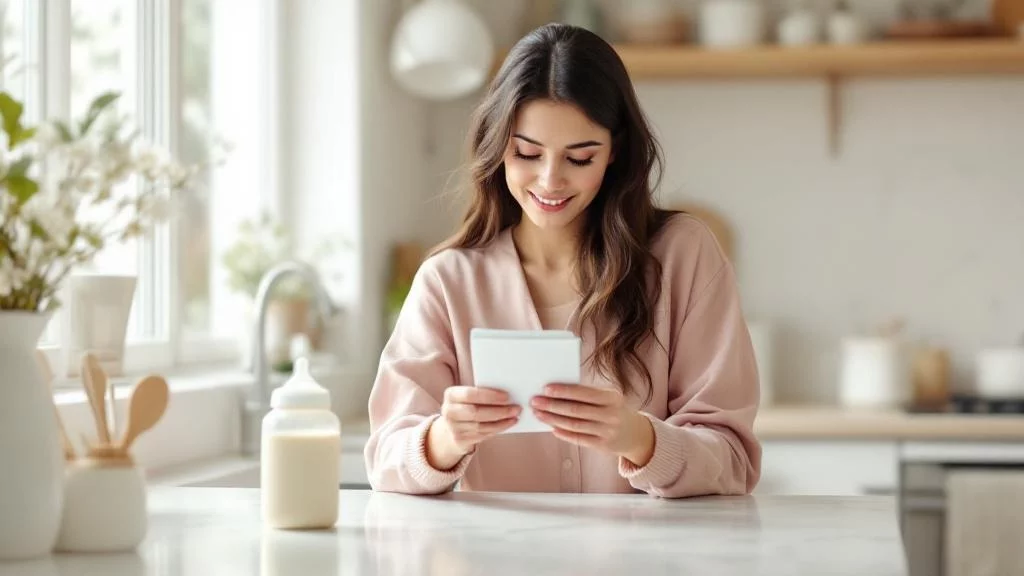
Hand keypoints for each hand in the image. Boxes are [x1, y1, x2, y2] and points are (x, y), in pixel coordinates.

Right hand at [426, 387, 520, 469]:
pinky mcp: (460, 440)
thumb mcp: (468, 396)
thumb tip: (508, 393)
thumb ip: (482, 392)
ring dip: (502, 421)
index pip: (470, 394)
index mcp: (451, 395)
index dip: (489, 396)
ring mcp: (453, 427)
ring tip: (515, 416)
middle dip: (499, 411)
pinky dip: (498, 429)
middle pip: (476, 412)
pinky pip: (483, 435)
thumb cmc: (466, 405)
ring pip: (481, 426)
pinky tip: (508, 423)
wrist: (452, 425)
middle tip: (516, 408)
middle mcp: (449, 411)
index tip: (507, 396)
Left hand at [530, 384, 654, 466]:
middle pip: (576, 410)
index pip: (584, 393)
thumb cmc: (614, 409)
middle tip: (535, 401)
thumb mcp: (608, 398)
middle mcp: (611, 415)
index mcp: (612, 397)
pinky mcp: (603, 445)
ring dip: (553, 419)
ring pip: (574, 425)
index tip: (546, 388)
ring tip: (539, 414)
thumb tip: (556, 392)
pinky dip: (563, 433)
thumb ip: (587, 394)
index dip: (564, 391)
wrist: (636, 433)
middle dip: (552, 405)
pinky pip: (578, 439)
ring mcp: (607, 431)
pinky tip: (552, 428)